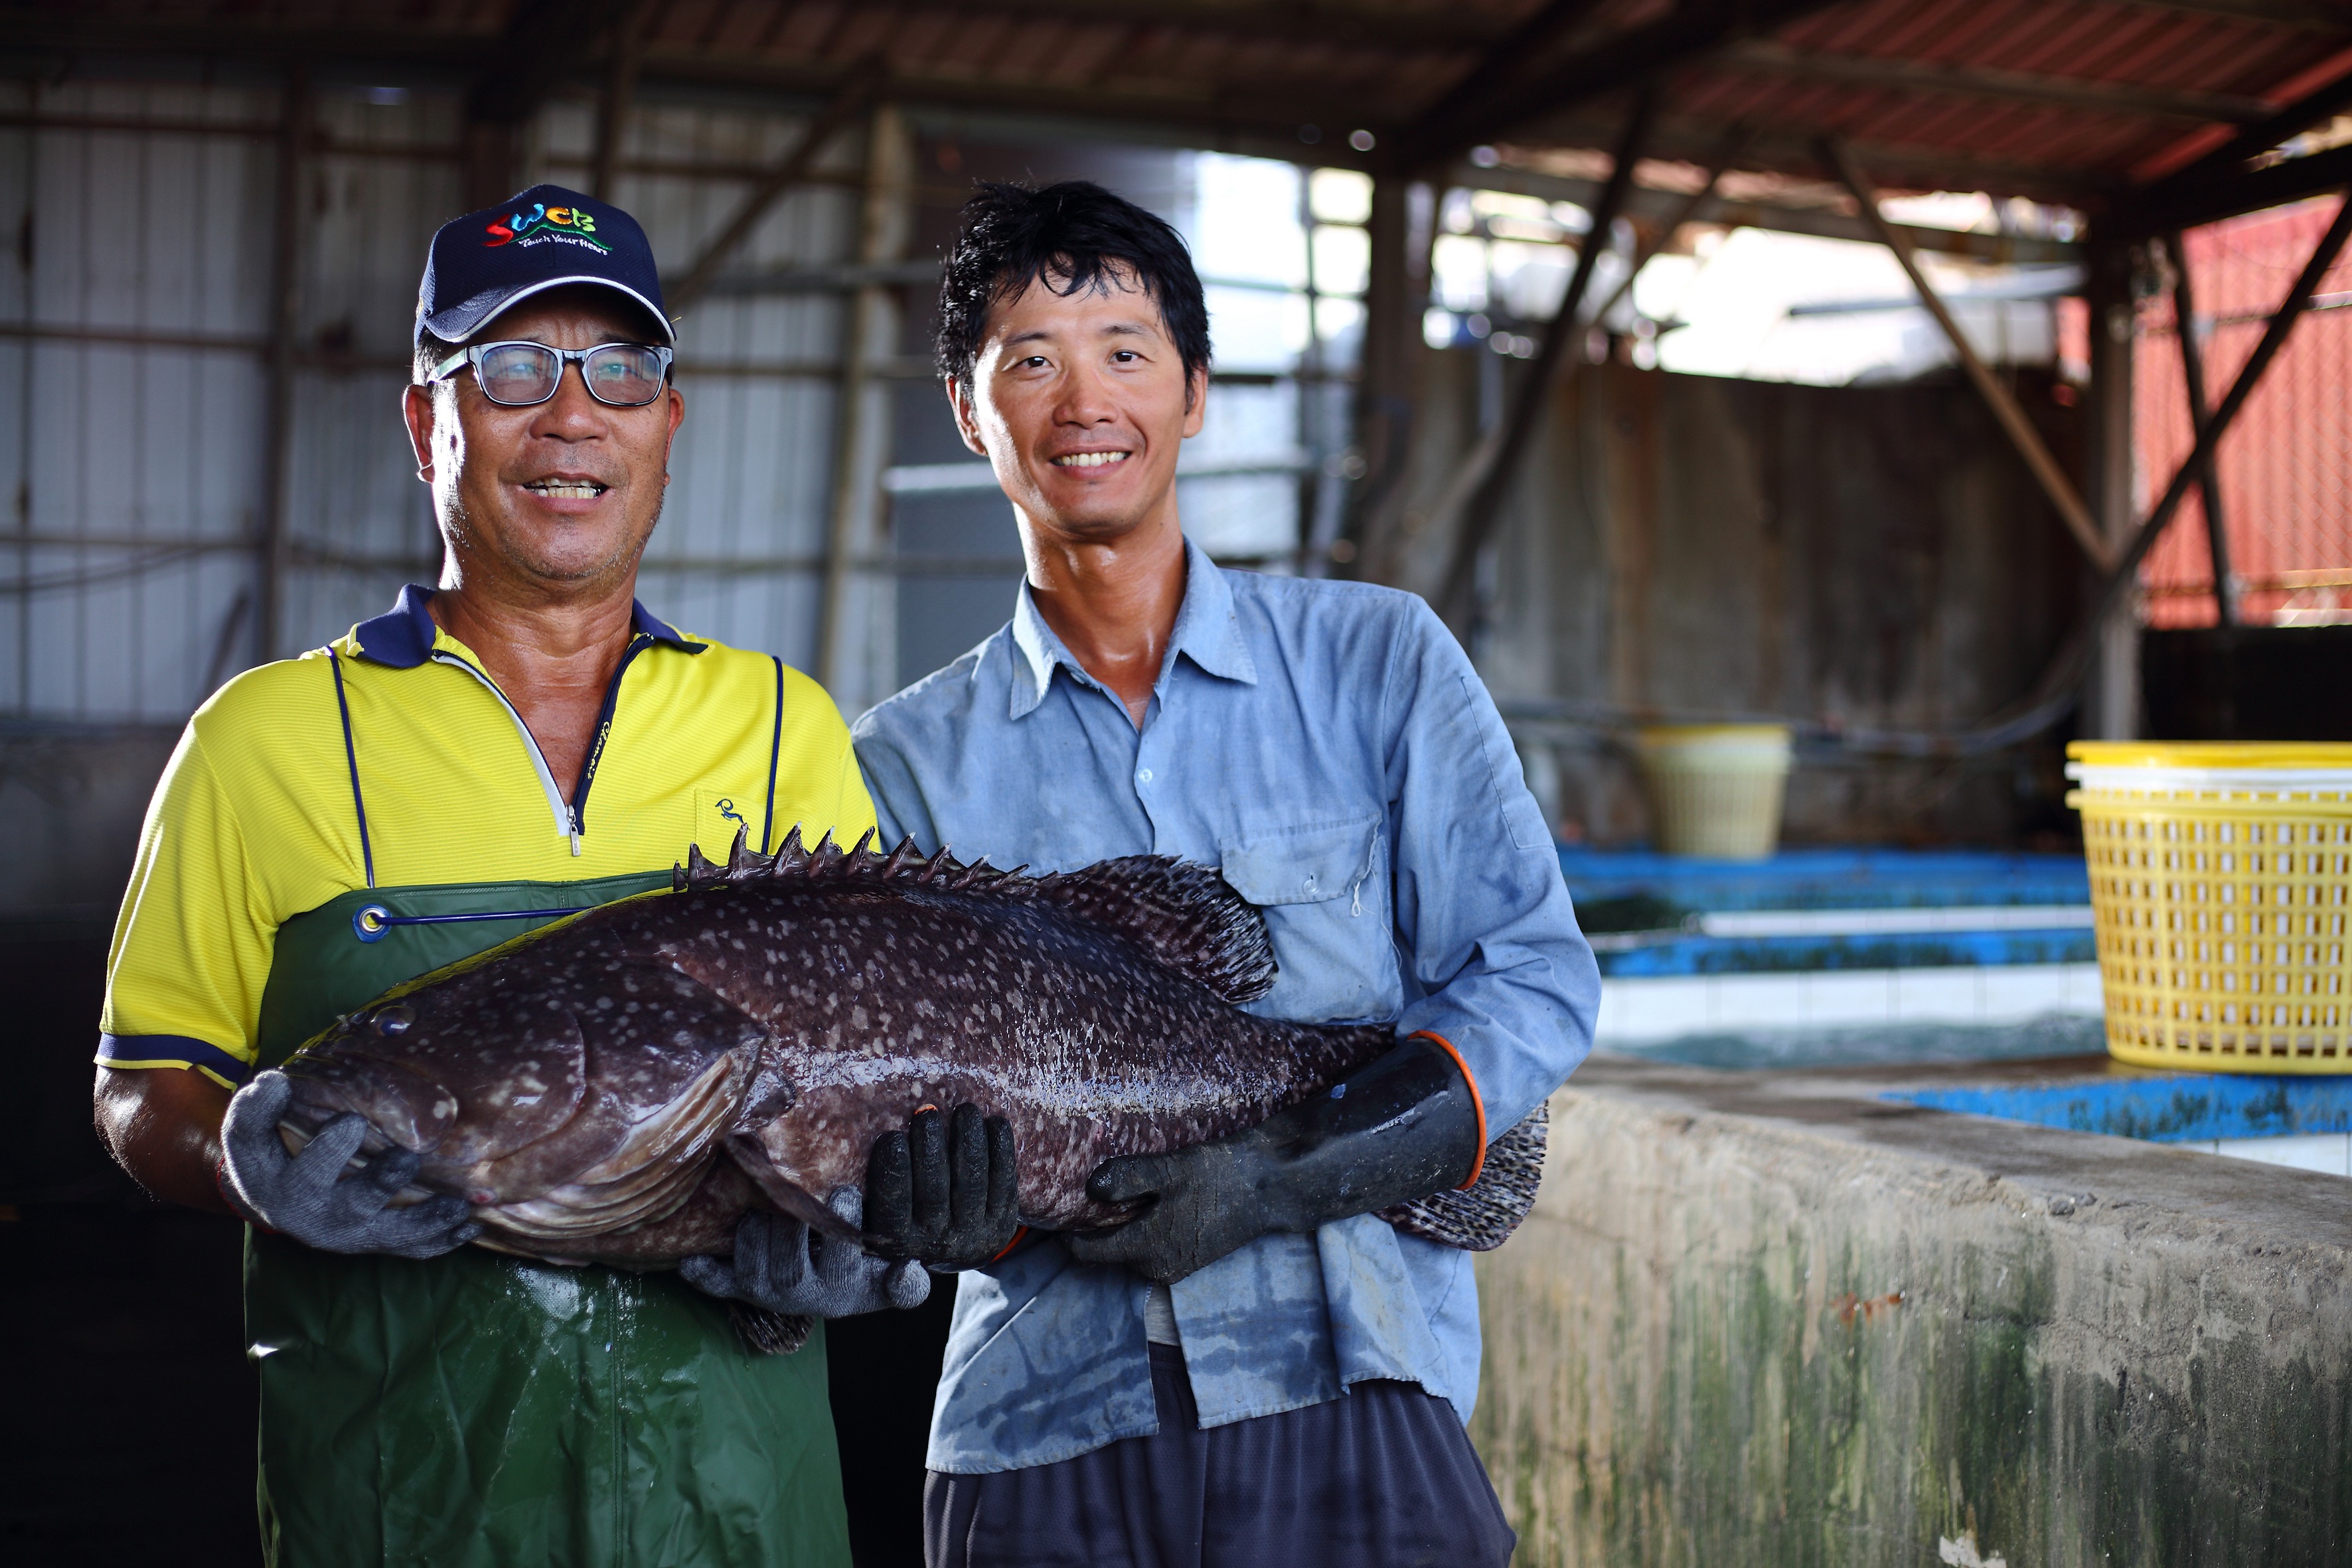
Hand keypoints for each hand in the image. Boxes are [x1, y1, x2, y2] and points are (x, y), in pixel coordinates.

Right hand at [218, 1070, 480, 1258]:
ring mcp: (346, 1233)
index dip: (325, 1147)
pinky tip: (468, 1226)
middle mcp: (313, 1216)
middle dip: (379, 1183)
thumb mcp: (252, 1129)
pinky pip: (406, 1248)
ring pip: (389, 1232)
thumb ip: (258, 1106)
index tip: (351, 1120)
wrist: (276, 1201)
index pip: (299, 1167)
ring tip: (459, 1205)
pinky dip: (439, 1240)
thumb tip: (276, 1082)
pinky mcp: (371, 1242)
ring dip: (426, 1219)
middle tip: (406, 1159)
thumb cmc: (270, 1154)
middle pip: (349, 1204)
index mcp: (278, 1184)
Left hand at [679, 1189, 929, 1316]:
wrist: (832, 1290)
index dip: (840, 1236)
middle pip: (789, 1264)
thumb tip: (909, 1269)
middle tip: (796, 1188)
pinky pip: (715, 1282)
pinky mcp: (736, 1284)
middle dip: (793, 1224)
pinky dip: (703, 1272)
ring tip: (759, 1198)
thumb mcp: (890, 1280)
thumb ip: (905, 1283)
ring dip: (753, 1232)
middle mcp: (797, 1294)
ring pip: (752, 1264)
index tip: (846, 1193)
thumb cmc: (864, 1271)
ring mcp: (762, 1289)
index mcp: (838, 1291)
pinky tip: (690, 1258)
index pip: (841, 1265)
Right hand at [861, 1103, 1019, 1269]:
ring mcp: (971, 1236)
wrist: (950, 1244)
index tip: (891, 1137)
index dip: (892, 1172)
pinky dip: (1001, 1152)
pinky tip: (996, 1123)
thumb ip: (863, 1188)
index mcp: (897, 1240)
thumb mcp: (875, 1211)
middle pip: (934, 1192)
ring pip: (971, 1185)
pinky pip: (1003, 1185)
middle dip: (930, 1150)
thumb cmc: (904, 1211)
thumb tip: (845, 1143)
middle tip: (927, 1113)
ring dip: (968, 1143)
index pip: (893, 1207)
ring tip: (965, 1111)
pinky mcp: (1001, 1225)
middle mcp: (934, 1243)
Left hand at [1063, 1133, 1284, 1283]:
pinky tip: (1152, 1198)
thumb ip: (1128, 1178)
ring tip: (1124, 1189)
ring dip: (1121, 1225)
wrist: (1267, 1187)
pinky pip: (1149, 1247)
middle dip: (1096, 1225)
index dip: (1067, 1232)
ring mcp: (1173, 1267)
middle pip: (1106, 1251)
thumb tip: (1090, 1189)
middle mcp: (1155, 1267)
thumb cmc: (1219, 1175)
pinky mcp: (1187, 1259)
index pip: (1086, 1253)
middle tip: (1090, 1189)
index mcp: (1146, 1249)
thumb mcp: (1170, 1169)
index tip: (1058, 1206)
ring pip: (1128, 1248)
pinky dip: (1142, 1227)